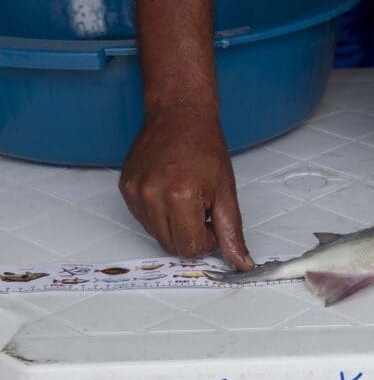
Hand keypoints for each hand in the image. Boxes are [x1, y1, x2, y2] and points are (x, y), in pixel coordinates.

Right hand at [119, 106, 253, 270]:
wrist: (179, 116)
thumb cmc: (205, 148)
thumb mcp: (226, 193)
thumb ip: (231, 233)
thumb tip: (241, 263)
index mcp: (180, 197)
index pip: (190, 248)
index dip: (206, 241)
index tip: (211, 221)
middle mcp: (152, 196)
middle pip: (171, 246)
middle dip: (190, 235)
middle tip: (201, 209)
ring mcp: (136, 193)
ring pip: (156, 235)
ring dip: (175, 225)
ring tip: (186, 197)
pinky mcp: (126, 189)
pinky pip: (144, 219)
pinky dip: (159, 214)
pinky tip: (170, 191)